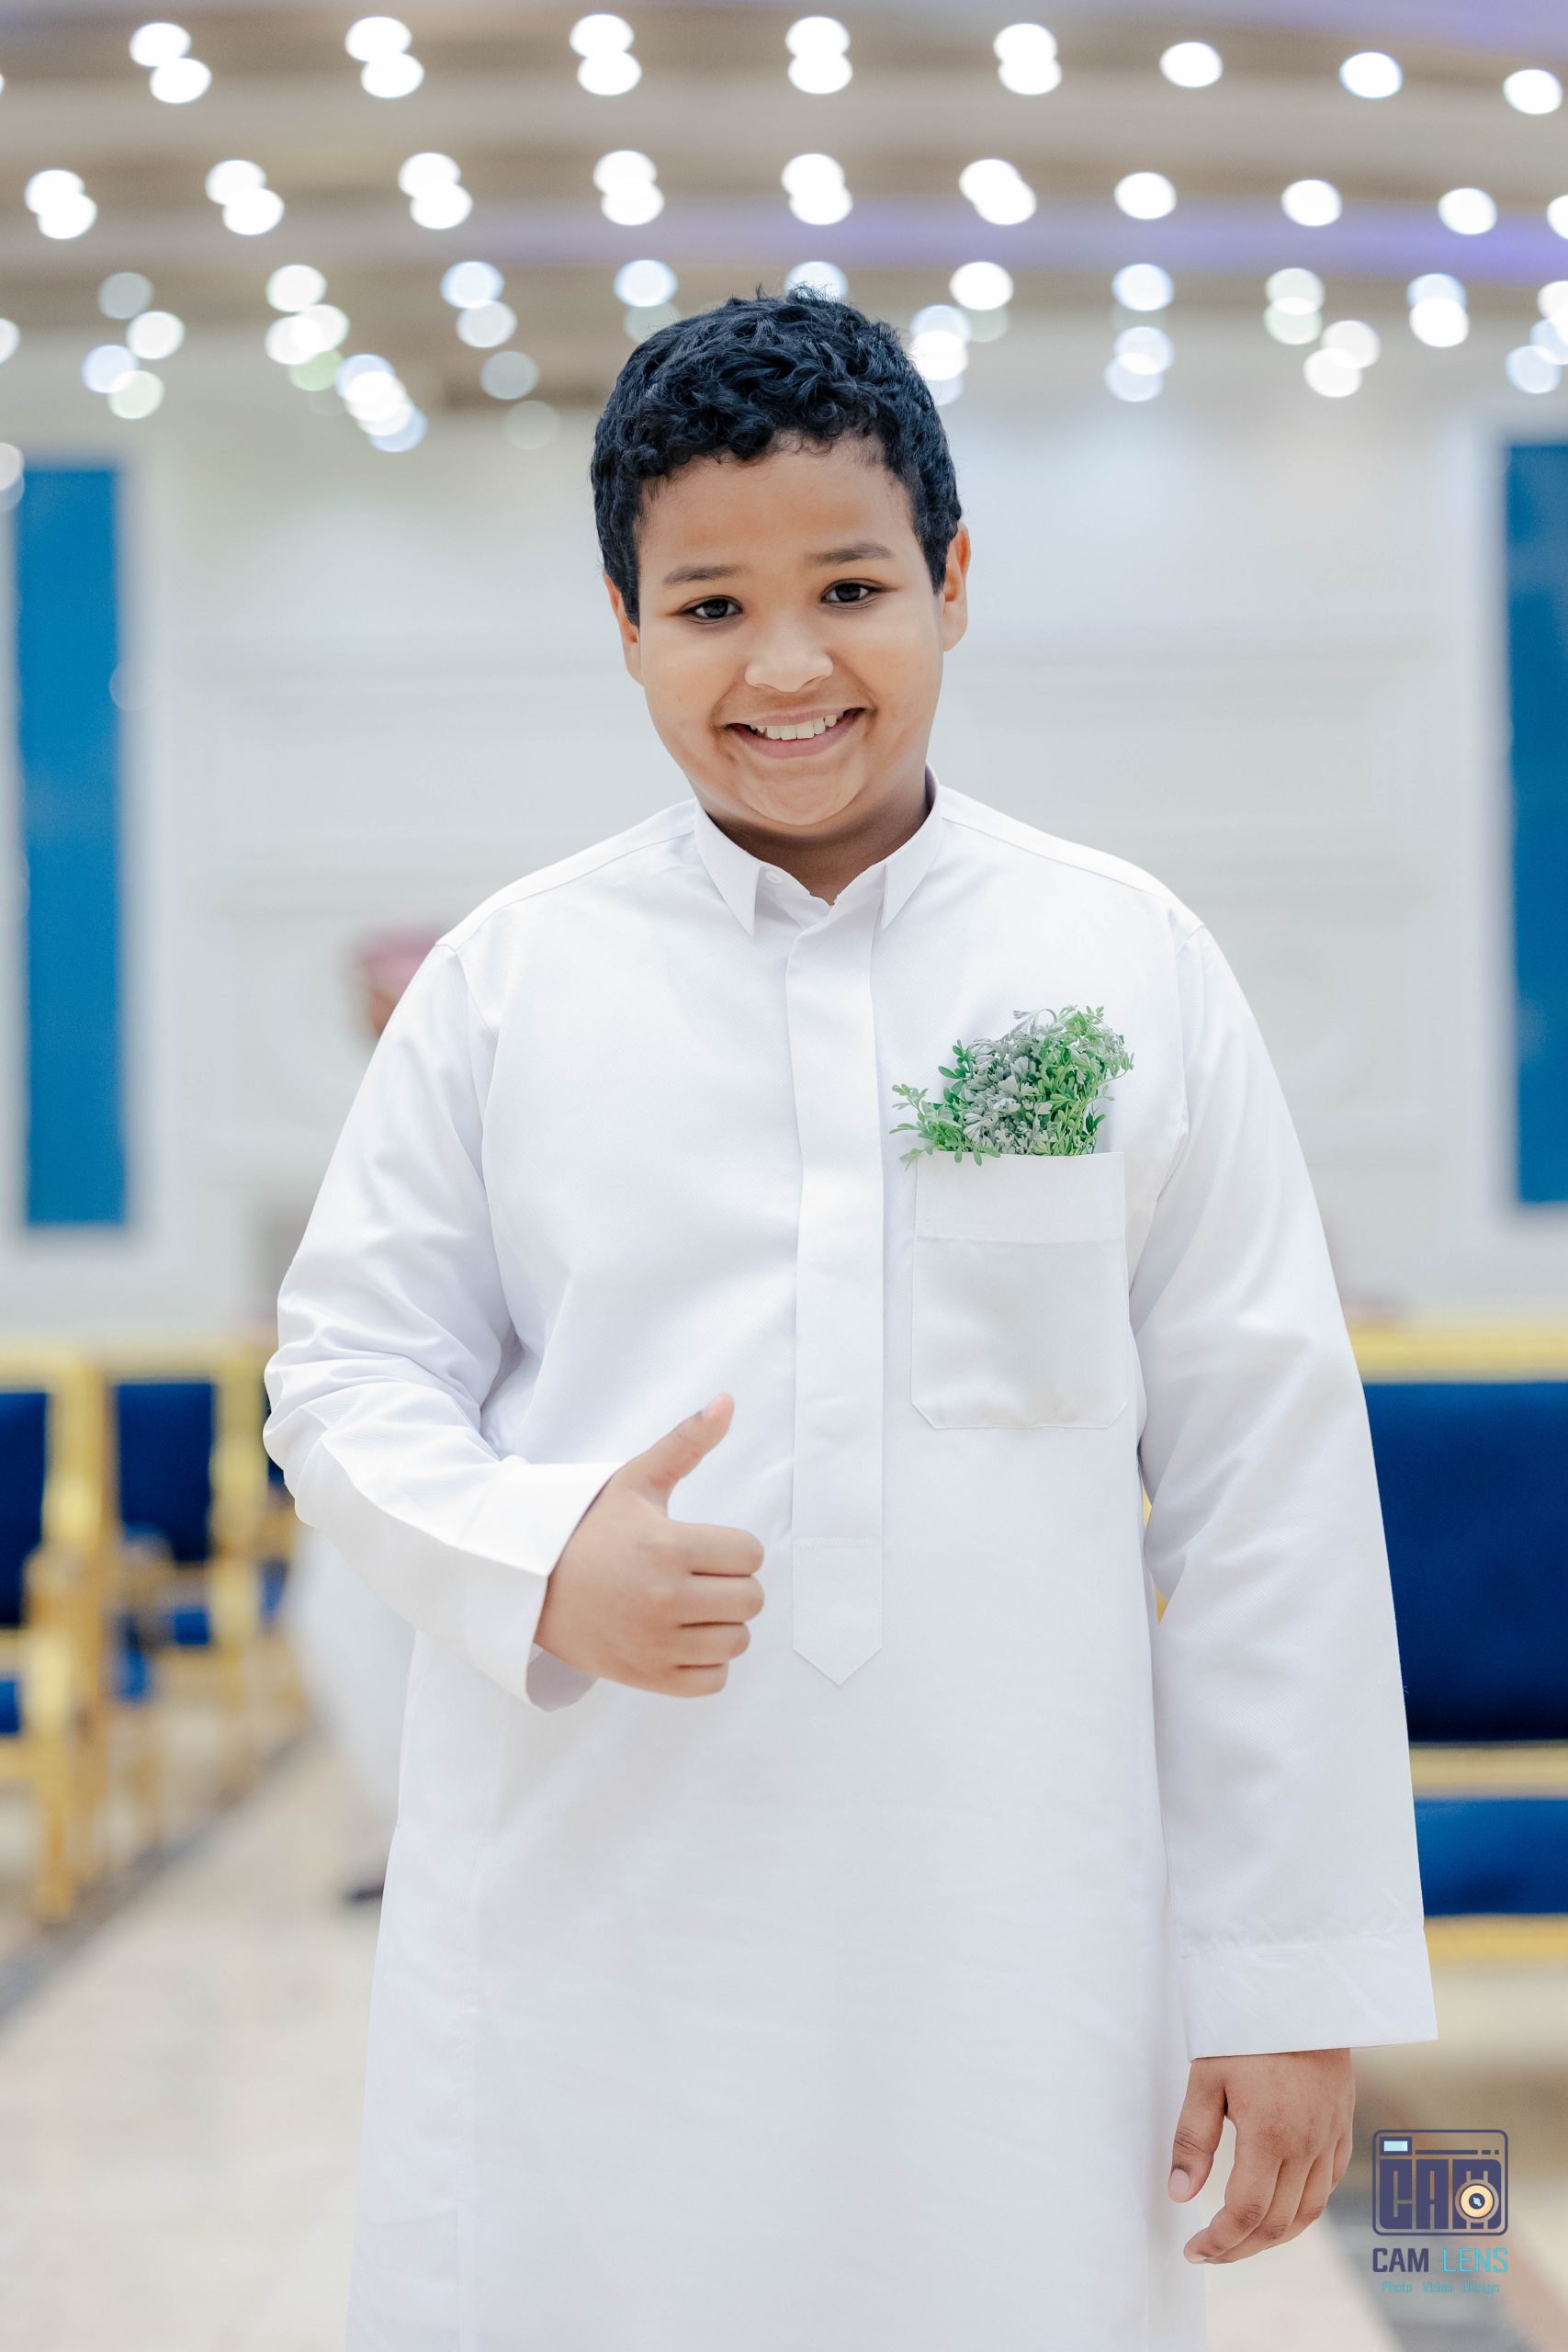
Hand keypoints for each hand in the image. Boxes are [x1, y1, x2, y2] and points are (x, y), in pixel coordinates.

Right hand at [534, 1394, 764, 1696]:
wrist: (529, 1584)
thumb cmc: (589, 1529)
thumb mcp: (635, 1480)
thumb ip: (686, 1442)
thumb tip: (728, 1400)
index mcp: (669, 1547)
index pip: (751, 1554)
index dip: (733, 1548)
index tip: (702, 1547)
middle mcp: (665, 1599)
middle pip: (750, 1601)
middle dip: (731, 1585)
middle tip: (697, 1577)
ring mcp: (655, 1644)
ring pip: (736, 1642)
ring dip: (721, 1625)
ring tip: (689, 1607)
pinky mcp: (646, 1677)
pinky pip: (713, 1681)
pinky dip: (706, 1664)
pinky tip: (681, 1638)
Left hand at [1168, 2049, 1353, 2262]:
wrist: (1301, 1989)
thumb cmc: (1247, 2028)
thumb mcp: (1206, 2077)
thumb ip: (1193, 2139)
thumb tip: (1179, 2195)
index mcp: (1270, 2136)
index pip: (1246, 2213)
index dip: (1220, 2242)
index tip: (1194, 2250)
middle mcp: (1307, 2145)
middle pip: (1277, 2222)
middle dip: (1241, 2248)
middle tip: (1209, 2252)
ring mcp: (1330, 2136)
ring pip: (1309, 2211)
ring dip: (1275, 2236)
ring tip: (1241, 2240)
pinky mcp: (1342, 2124)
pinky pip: (1329, 2183)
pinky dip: (1305, 2206)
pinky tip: (1283, 2206)